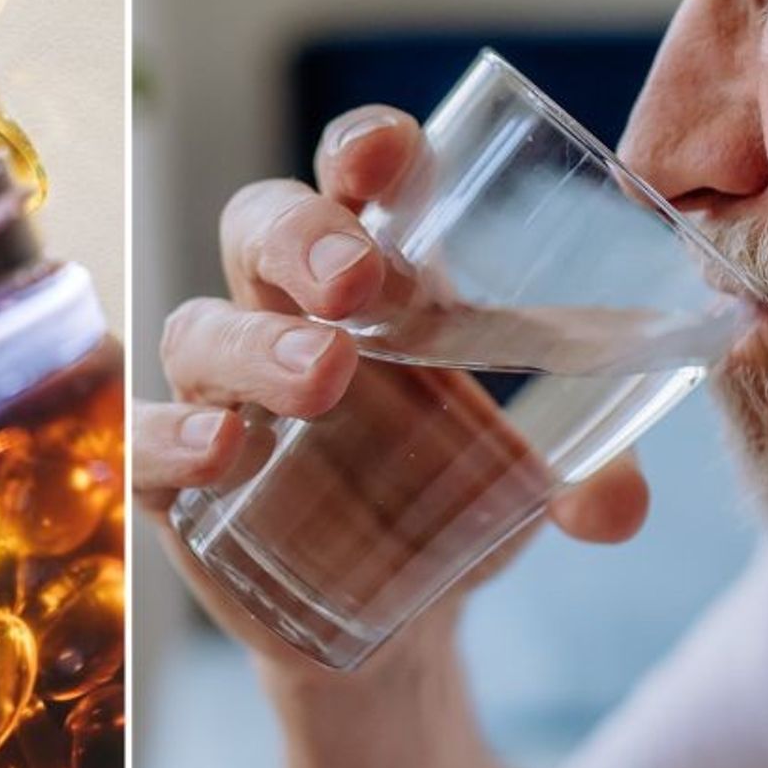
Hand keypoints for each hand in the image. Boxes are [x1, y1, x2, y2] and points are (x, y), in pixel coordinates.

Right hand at [135, 104, 651, 678]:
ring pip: (203, 327)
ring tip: (325, 376)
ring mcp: (226, 391)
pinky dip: (174, 436)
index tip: (390, 154)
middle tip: (358, 279)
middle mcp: (289, 312)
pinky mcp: (182, 478)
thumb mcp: (531, 476)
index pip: (355, 178)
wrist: (398, 618)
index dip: (364, 149)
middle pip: (258, 225)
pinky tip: (224, 449)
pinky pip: (147, 436)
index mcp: (381, 276)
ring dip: (258, 343)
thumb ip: (590, 476)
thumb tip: (619, 512)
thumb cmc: (457, 495)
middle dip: (301, 234)